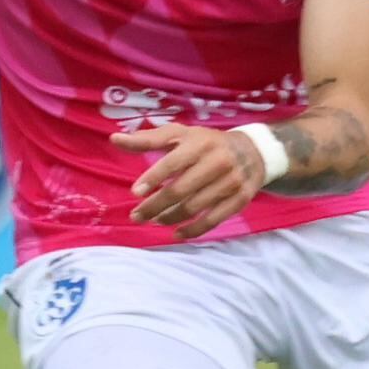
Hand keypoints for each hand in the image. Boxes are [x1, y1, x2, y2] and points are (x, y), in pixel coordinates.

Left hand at [113, 121, 265, 237]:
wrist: (254, 151)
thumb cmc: (207, 143)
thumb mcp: (180, 134)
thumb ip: (147, 139)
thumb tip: (114, 139)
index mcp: (200, 143)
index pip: (173, 163)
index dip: (153, 178)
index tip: (135, 192)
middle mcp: (218, 162)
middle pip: (181, 190)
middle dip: (155, 205)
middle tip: (137, 216)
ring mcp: (231, 182)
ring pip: (195, 207)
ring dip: (170, 218)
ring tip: (155, 221)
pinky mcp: (240, 199)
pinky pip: (213, 220)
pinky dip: (193, 230)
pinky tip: (177, 233)